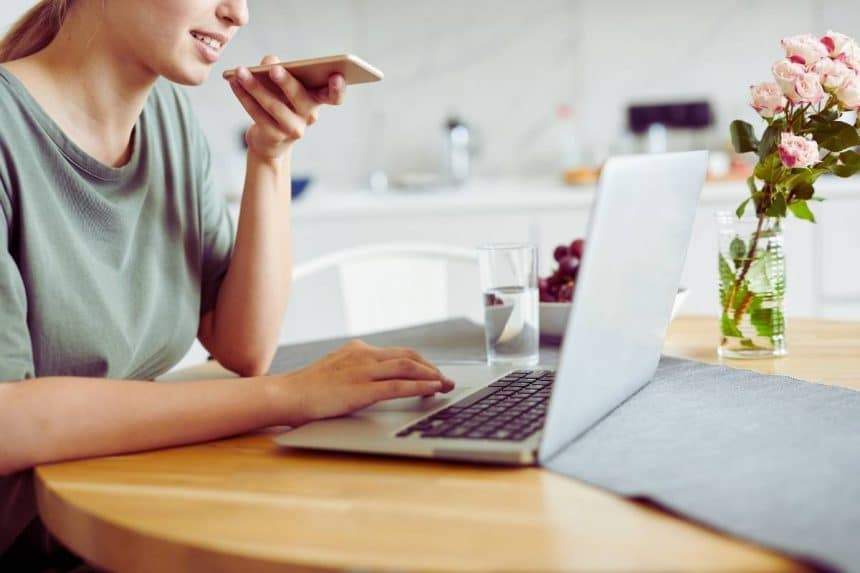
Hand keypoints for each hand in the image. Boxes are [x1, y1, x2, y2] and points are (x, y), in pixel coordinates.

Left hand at [228, 55, 346, 161]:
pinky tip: (234, 82)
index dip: (338, 89)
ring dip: (255, 87)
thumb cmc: (281, 103)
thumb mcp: (283, 85)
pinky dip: (244, 96)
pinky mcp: (274, 136)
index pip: (334, 97)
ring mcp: (293, 129)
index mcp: (317, 100)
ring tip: (240, 71)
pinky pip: (257, 114)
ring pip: (274, 106)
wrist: (269, 140)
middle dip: (287, 83)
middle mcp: (309, 116)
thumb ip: (279, 68)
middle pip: (300, 98)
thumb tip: (269, 60)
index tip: (336, 75)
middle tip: (274, 69)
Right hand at [276, 340, 455, 426]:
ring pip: (407, 367)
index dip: (420, 362)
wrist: (286, 395)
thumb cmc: (307, 390)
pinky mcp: (361, 389)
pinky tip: (433, 390)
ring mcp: (362, 370)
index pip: (397, 353)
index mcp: (357, 350)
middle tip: (447, 380)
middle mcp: (363, 355)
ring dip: (432, 376)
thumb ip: (355, 371)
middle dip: (431, 368)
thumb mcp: (335, 372)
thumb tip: (374, 381)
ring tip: (446, 386)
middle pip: (408, 356)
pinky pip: (398, 385)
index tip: (433, 373)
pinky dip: (420, 386)